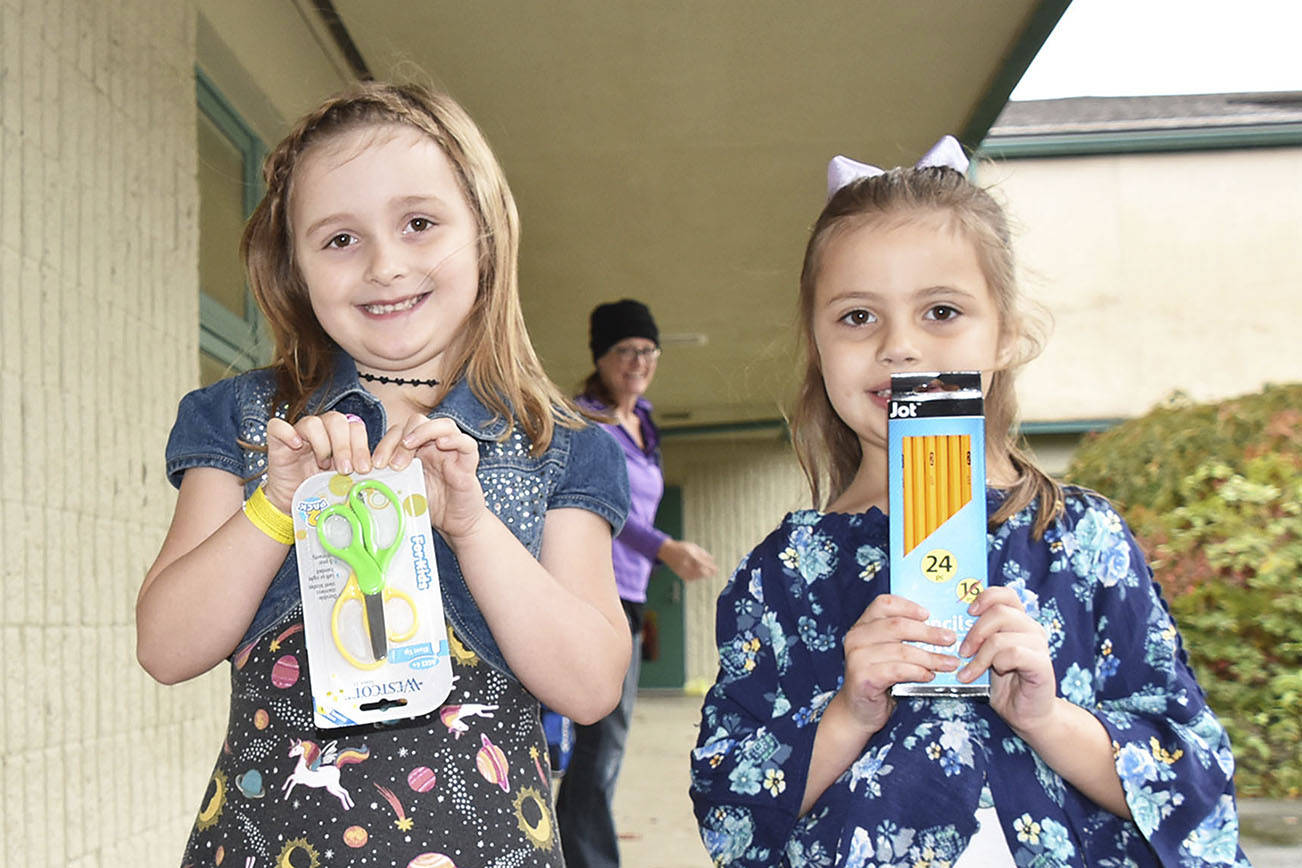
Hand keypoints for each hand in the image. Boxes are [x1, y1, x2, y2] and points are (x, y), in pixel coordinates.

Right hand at [263, 412, 371, 509]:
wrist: (293, 502)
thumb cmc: (320, 489)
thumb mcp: (344, 480)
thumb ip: (358, 470)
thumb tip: (377, 470)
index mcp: (340, 436)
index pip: (355, 427)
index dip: (362, 446)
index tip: (364, 469)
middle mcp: (321, 430)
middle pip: (337, 420)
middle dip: (344, 446)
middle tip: (345, 469)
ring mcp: (298, 433)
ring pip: (313, 422)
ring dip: (322, 444)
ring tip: (322, 466)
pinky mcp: (277, 440)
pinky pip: (278, 426)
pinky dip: (288, 433)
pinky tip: (296, 446)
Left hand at [373, 416, 486, 540]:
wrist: (456, 525)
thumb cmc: (429, 507)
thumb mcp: (403, 490)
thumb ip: (389, 479)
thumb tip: (361, 478)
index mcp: (417, 450)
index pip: (398, 432)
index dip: (384, 444)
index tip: (375, 465)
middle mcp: (435, 446)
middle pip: (417, 421)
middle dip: (400, 438)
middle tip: (392, 464)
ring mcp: (453, 452)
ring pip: (444, 424)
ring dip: (424, 431)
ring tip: (410, 445)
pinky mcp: (469, 463)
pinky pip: (467, 443)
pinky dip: (455, 440)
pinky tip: (442, 445)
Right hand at [658, 539, 716, 580]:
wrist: (667, 551)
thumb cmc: (682, 547)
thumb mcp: (693, 547)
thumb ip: (703, 553)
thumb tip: (713, 559)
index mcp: (690, 555)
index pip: (703, 563)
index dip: (711, 568)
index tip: (716, 569)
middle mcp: (686, 563)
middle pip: (700, 571)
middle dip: (708, 573)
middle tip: (714, 573)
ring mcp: (682, 569)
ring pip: (695, 576)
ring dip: (703, 576)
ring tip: (707, 574)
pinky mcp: (679, 573)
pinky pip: (689, 578)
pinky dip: (696, 578)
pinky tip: (699, 576)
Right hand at [840, 594, 959, 734]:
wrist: (858, 711)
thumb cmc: (879, 679)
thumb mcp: (887, 653)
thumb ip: (903, 639)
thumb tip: (941, 630)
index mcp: (862, 626)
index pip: (884, 604)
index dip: (908, 606)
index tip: (929, 614)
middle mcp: (856, 638)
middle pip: (897, 626)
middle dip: (929, 632)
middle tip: (950, 639)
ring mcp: (857, 658)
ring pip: (901, 651)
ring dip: (930, 657)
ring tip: (949, 663)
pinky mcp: (863, 678)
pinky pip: (897, 670)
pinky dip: (918, 672)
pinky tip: (929, 676)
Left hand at [957, 586, 1056, 734]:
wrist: (1025, 713)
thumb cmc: (1003, 683)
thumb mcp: (985, 654)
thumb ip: (977, 636)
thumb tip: (948, 623)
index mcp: (1019, 621)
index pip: (1005, 594)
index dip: (985, 597)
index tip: (968, 612)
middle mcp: (1031, 628)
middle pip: (999, 612)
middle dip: (975, 632)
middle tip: (962, 652)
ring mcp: (1039, 646)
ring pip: (1001, 636)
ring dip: (980, 655)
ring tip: (969, 671)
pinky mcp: (1042, 665)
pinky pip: (1014, 654)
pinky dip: (996, 663)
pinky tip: (993, 674)